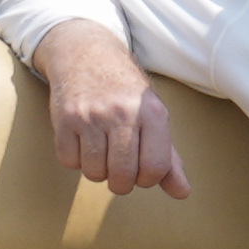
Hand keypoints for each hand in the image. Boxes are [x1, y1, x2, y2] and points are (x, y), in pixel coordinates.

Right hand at [32, 20, 194, 198]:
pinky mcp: (65, 118)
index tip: (142, 171)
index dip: (148, 180)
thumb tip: (183, 193)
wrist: (87, 55)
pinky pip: (69, 161)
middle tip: (120, 169)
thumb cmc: (126, 93)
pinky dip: (75, 159)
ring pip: (94, 172)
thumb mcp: (153, 117)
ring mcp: (92, 115)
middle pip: (123, 176)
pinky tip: (83, 141)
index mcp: (152, 113)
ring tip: (101, 151)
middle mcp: (123, 112)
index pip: (156, 168)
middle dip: (121, 183)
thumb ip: (168, 158)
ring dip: (97, 171)